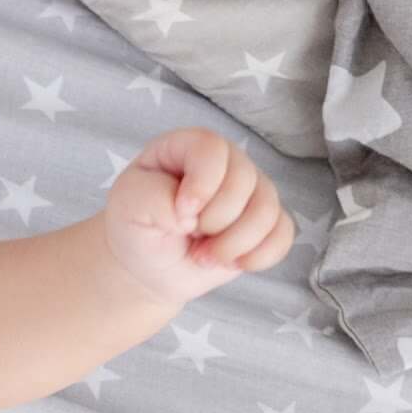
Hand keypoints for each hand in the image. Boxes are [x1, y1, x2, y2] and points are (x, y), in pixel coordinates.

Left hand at [100, 127, 295, 311]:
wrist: (148, 265)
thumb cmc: (136, 227)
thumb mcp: (129, 206)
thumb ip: (156, 198)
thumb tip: (194, 214)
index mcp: (188, 147)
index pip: (212, 149)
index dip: (202, 184)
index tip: (180, 213)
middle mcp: (226, 163)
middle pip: (245, 180)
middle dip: (215, 222)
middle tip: (187, 239)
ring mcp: (250, 192)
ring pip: (267, 210)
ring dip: (233, 244)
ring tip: (203, 257)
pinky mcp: (264, 223)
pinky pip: (282, 235)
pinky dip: (259, 256)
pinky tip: (232, 263)